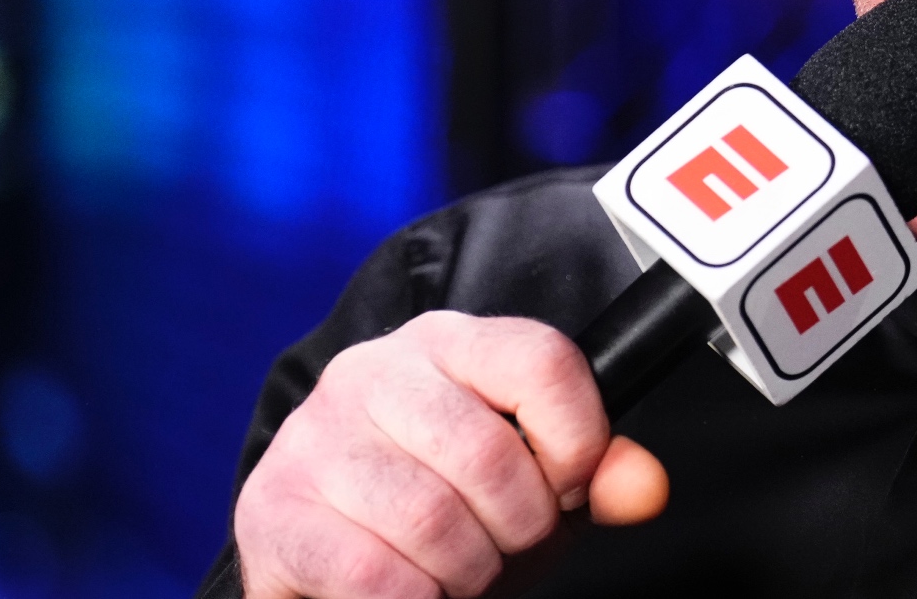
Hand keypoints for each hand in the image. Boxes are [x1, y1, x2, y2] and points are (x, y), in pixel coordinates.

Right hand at [234, 312, 669, 597]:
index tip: (567, 487)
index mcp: (448, 342)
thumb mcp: (535, 484)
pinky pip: (373, 573)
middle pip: (490, 454)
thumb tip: (644, 489)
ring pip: (432, 519)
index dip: (578, 442)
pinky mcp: (273, 508)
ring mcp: (315, 436)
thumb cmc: (446, 505)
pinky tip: (414, 590)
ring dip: (465, 572)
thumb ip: (596, 475)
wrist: (330, 553)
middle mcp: (373, 371)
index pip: (543, 362)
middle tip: (501, 546)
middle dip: (518, 528)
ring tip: (455, 571)